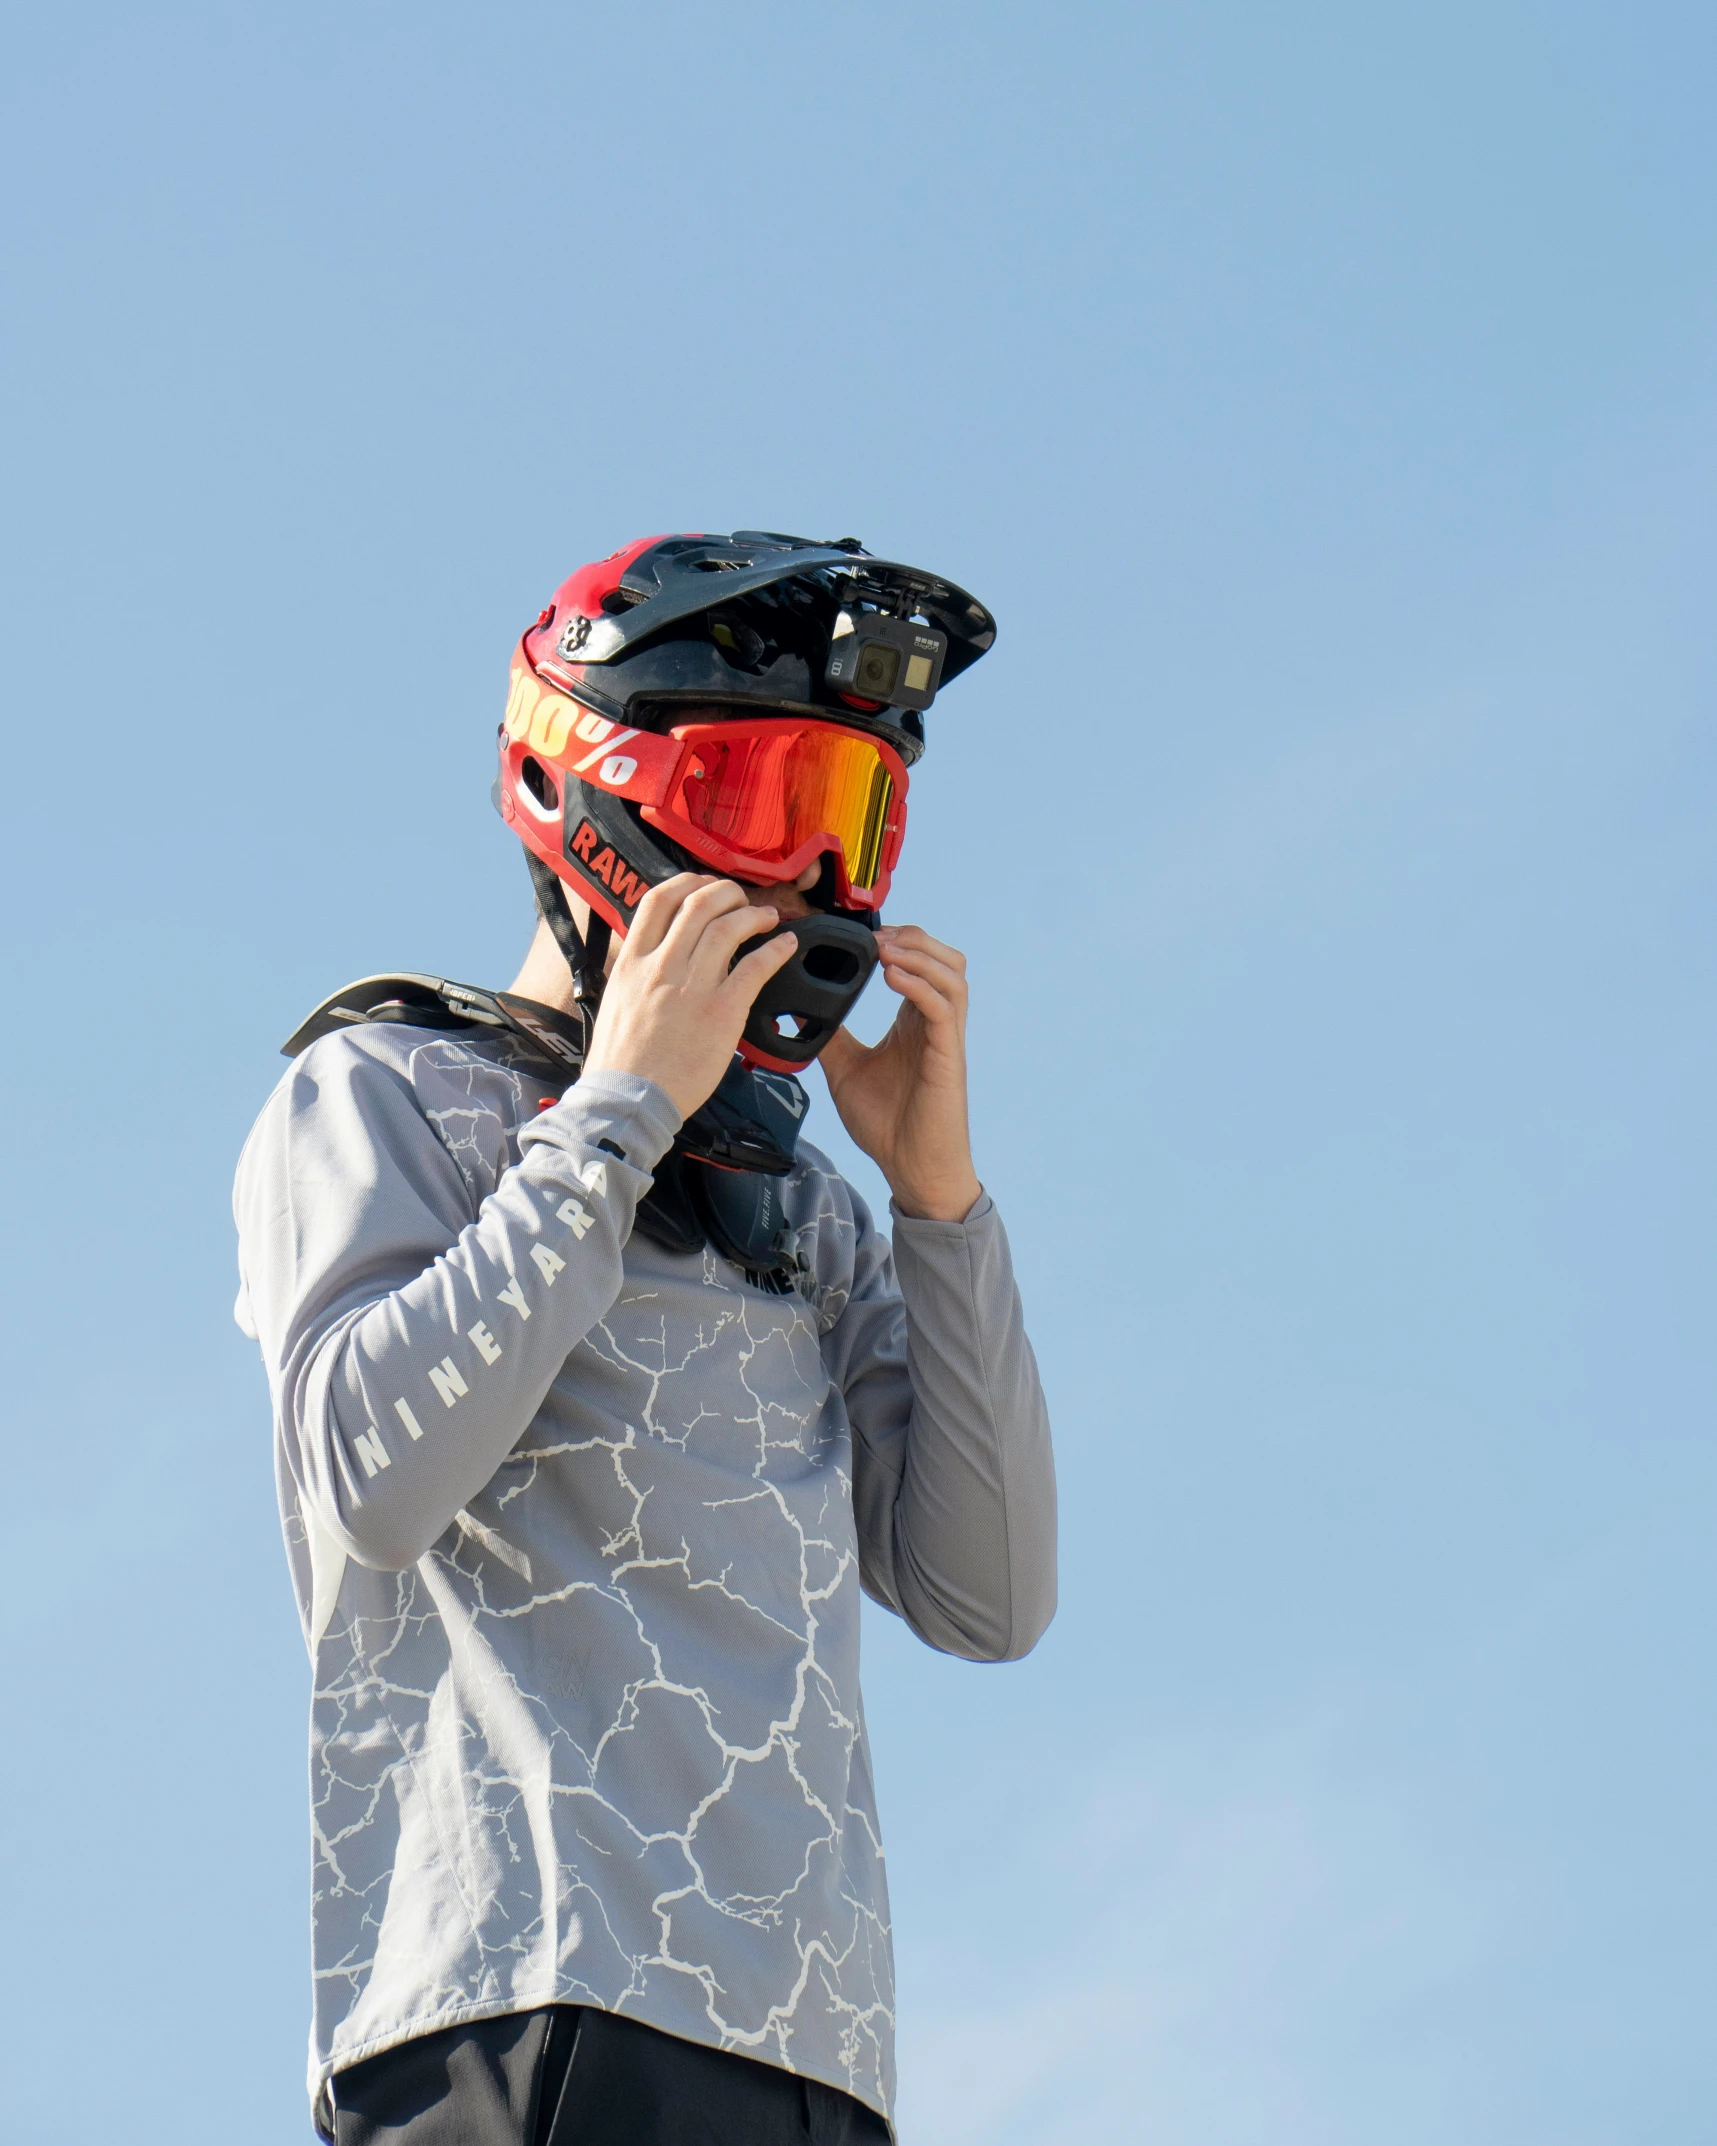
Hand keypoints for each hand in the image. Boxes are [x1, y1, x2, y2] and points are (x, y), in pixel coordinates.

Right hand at [582, 875, 795, 1119]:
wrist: (629, 1100)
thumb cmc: (622, 1060)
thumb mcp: (616, 1001)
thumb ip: (639, 973)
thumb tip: (658, 956)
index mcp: (632, 962)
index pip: (658, 900)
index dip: (687, 883)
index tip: (704, 886)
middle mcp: (661, 966)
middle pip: (698, 903)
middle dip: (726, 893)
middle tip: (740, 899)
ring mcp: (693, 986)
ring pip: (728, 927)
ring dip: (754, 914)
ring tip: (768, 916)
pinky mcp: (723, 1010)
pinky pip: (756, 966)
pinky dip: (776, 949)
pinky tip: (786, 944)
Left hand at [819, 924, 982, 1222]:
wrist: (910, 1167)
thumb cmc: (887, 1124)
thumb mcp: (846, 1070)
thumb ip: (831, 1037)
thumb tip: (799, 1010)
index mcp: (913, 1022)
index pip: (920, 964)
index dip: (899, 941)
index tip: (864, 935)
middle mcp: (934, 1023)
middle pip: (946, 959)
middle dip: (915, 938)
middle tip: (878, 937)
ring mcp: (944, 1038)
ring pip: (953, 975)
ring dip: (920, 954)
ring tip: (885, 949)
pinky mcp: (947, 1055)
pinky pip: (943, 1007)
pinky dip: (920, 984)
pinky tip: (892, 976)